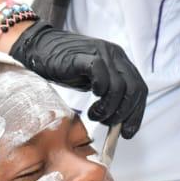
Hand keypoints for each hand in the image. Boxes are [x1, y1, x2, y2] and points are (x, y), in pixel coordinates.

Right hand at [10, 21, 146, 137]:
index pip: (140, 89)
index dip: (136, 113)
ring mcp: (101, 53)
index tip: (127, 132)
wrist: (39, 48)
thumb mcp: (93, 82)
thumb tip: (119, 123)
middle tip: (107, 123)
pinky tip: (92, 97)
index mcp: (120, 61)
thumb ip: (109, 95)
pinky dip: (100, 90)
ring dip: (109, 108)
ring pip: (120, 86)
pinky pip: (101, 74)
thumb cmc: (65, 68)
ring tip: (94, 114)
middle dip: (124, 113)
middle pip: (134, 89)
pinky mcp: (84, 56)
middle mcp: (115, 55)